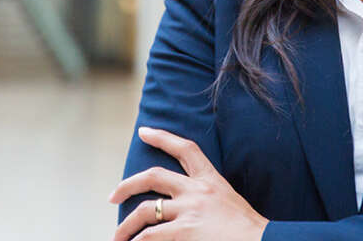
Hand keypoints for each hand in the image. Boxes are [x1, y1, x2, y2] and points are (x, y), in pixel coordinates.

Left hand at [109, 126, 267, 240]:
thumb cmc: (250, 231)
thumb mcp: (230, 204)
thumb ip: (208, 200)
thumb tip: (185, 209)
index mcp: (211, 181)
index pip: (185, 149)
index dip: (162, 137)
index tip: (144, 131)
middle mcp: (197, 191)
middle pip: (153, 176)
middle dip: (128, 185)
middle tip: (112, 196)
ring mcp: (189, 210)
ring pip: (144, 211)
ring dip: (126, 226)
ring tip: (118, 238)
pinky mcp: (185, 231)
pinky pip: (150, 236)